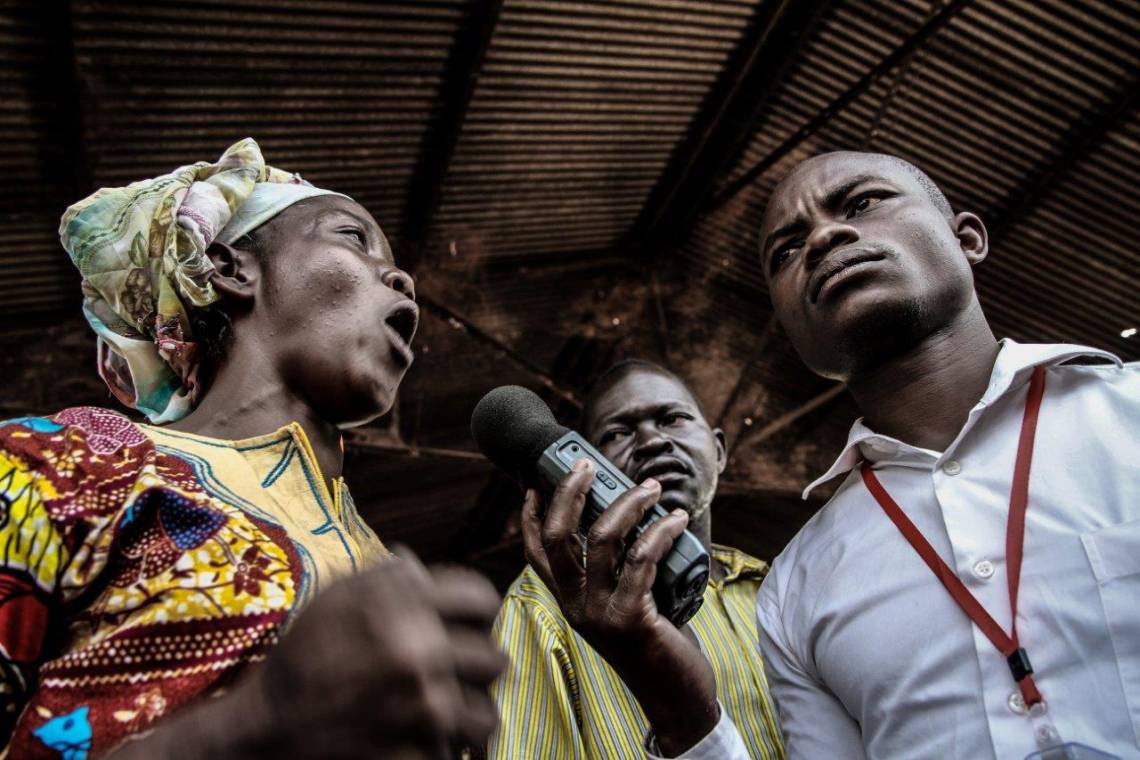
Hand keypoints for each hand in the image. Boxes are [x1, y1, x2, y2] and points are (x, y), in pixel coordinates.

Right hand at [113, 549, 505, 758]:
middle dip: (474, 666)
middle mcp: (422, 654)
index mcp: (406, 607)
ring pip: (486, 715)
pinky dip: (443, 749)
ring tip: (448, 713)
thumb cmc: (302, 659)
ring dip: (469, 715)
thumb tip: (422, 568)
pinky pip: (456, 753)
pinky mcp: (418, 754)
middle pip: (493, 659)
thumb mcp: (337, 598)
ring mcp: (423, 710)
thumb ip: (388, 578)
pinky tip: (422, 738)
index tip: (466, 625)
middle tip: (454, 673)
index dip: (476, 612)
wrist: (265, 731)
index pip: (482, 600)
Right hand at [522, 459, 717, 755]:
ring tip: (651, 487)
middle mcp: (575, 606)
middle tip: (588, 465)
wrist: (675, 698)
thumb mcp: (624, 604)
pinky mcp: (630, 618)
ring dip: (628, 503)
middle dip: (569, 492)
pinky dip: (660, 530)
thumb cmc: (655, 643)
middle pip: (558, 536)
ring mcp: (599, 613)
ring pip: (601, 538)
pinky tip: (674, 519)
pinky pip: (641, 559)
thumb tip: (630, 514)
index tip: (537, 480)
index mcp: (569, 600)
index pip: (535, 552)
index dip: (530, 514)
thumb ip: (618, 570)